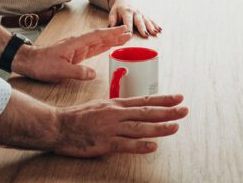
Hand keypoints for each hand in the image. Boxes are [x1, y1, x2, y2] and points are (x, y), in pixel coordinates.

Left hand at [12, 26, 130, 81]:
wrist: (29, 62)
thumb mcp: (60, 71)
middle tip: (129, 33)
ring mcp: (77, 48)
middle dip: (115, 35)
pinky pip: (92, 49)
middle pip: (100, 37)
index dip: (112, 33)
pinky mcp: (75, 54)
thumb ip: (77, 72)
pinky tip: (108, 46)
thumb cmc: (42, 64)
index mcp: (76, 43)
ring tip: (124, 38)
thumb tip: (93, 74)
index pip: (98, 36)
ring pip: (98, 42)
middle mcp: (78, 43)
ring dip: (111, 40)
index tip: (124, 30)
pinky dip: (102, 47)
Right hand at [54, 94, 187, 156]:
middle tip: (184, 109)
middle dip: (167, 111)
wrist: (57, 126)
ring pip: (139, 127)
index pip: (144, 100)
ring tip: (175, 127)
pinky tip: (153, 146)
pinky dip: (140, 145)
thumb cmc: (77, 117)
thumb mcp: (99, 106)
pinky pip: (125, 145)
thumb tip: (131, 111)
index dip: (163, 99)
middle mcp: (116, 114)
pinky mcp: (104, 143)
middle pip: (146, 112)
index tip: (178, 97)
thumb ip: (116, 109)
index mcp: (115, 104)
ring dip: (159, 127)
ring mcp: (111, 128)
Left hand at [108, 0, 160, 36]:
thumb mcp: (112, 13)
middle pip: (139, 21)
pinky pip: (151, 20)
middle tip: (146, 35)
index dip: (128, 29)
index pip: (128, 22)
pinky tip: (160, 29)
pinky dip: (155, 25)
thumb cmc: (117, 9)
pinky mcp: (144, 15)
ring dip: (152, 27)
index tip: (129, 36)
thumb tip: (112, 29)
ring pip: (147, 21)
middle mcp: (135, 12)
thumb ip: (112, 21)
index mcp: (126, 12)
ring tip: (155, 33)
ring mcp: (141, 13)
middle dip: (143, 28)